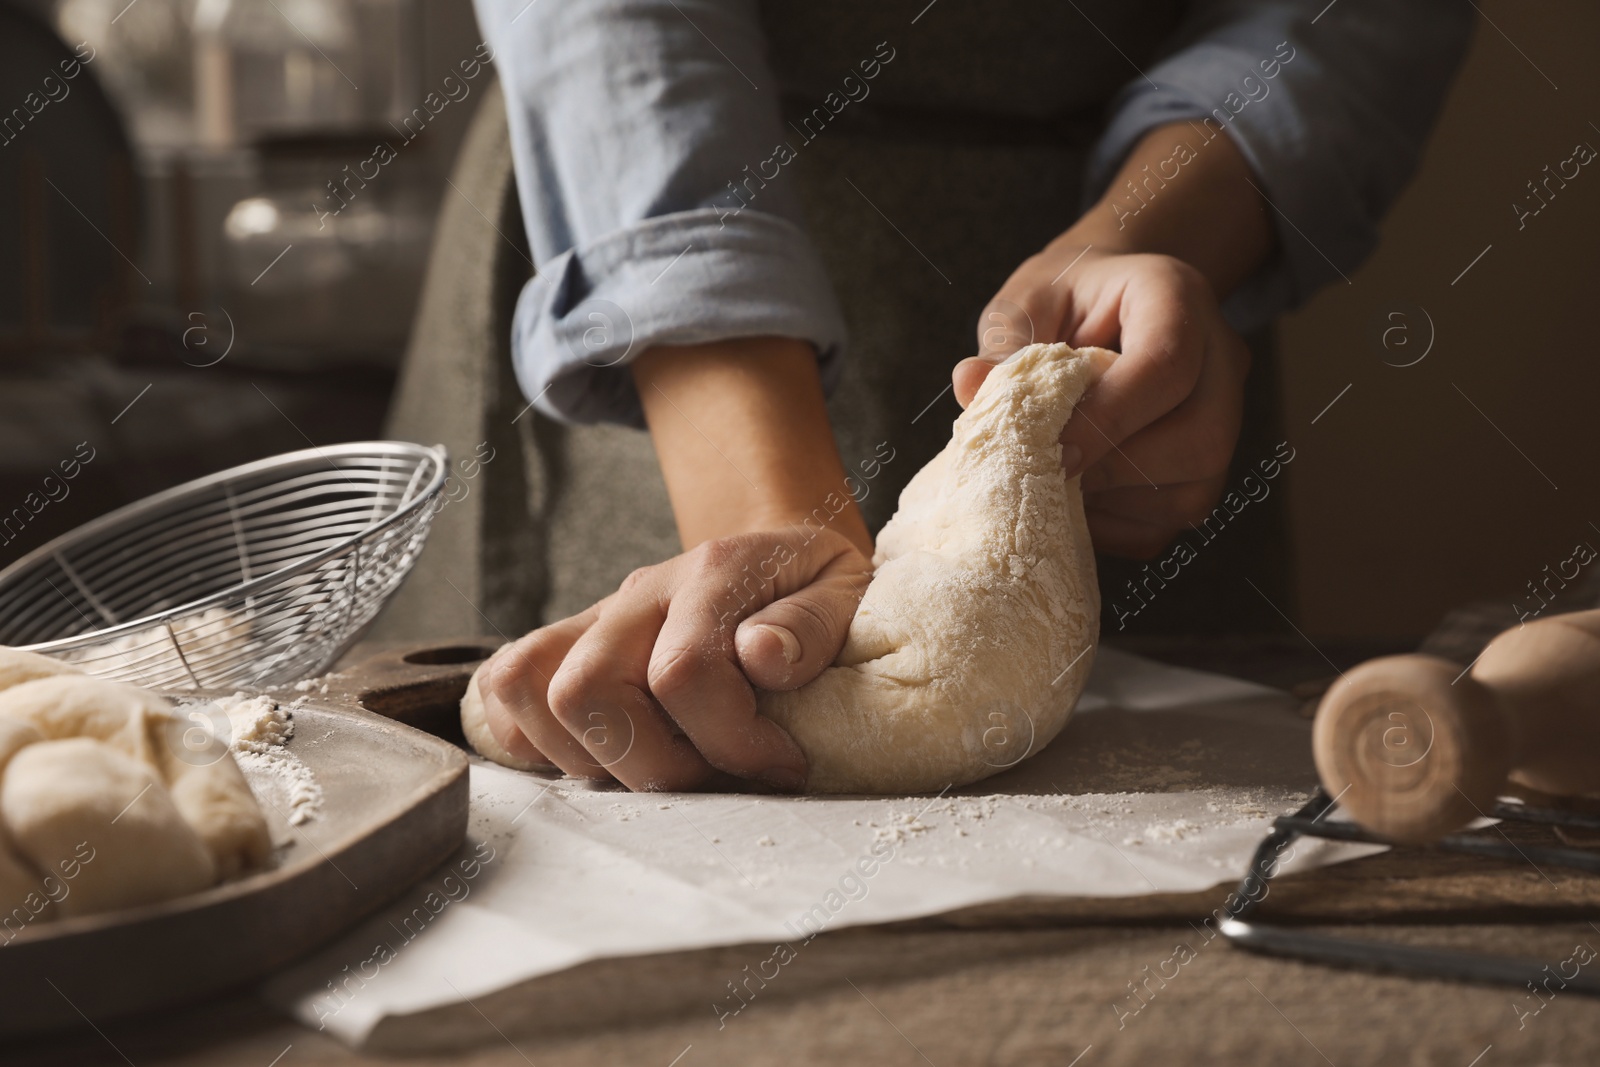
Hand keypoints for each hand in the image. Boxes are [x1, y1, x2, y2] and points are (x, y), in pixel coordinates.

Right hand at [474, 527, 871, 791]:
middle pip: (588, 691)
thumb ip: (813, 624)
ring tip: (670, 767)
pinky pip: (504, 691)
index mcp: (712, 572)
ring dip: (597, 758)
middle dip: (657, 766)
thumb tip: (762, 658)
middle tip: (721, 780)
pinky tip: (610, 756)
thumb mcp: (846, 590)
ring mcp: (593, 619)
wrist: (775, 558)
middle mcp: (638, 593)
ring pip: (530, 690)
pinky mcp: (564, 645)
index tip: (782, 765)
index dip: (733, 743)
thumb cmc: (811, 587)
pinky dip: (538, 740)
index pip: (682, 673)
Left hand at [954, 244, 1249, 557]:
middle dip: (1115, 468)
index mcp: (1175, 296)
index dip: (1108, 416)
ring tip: (1052, 484)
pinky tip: (1072, 501)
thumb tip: (970, 385)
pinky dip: (1115, 526)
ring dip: (1112, 502)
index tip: (1052, 448)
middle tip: (1049, 473)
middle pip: (1201, 436)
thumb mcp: (1028, 301)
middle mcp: (1220, 358)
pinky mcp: (1207, 469)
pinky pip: (1172, 522)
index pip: (1166, 363)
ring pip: (1193, 489)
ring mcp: (1227, 416)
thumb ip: (1006, 343)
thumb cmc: (1065, 298)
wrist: (1107, 305)